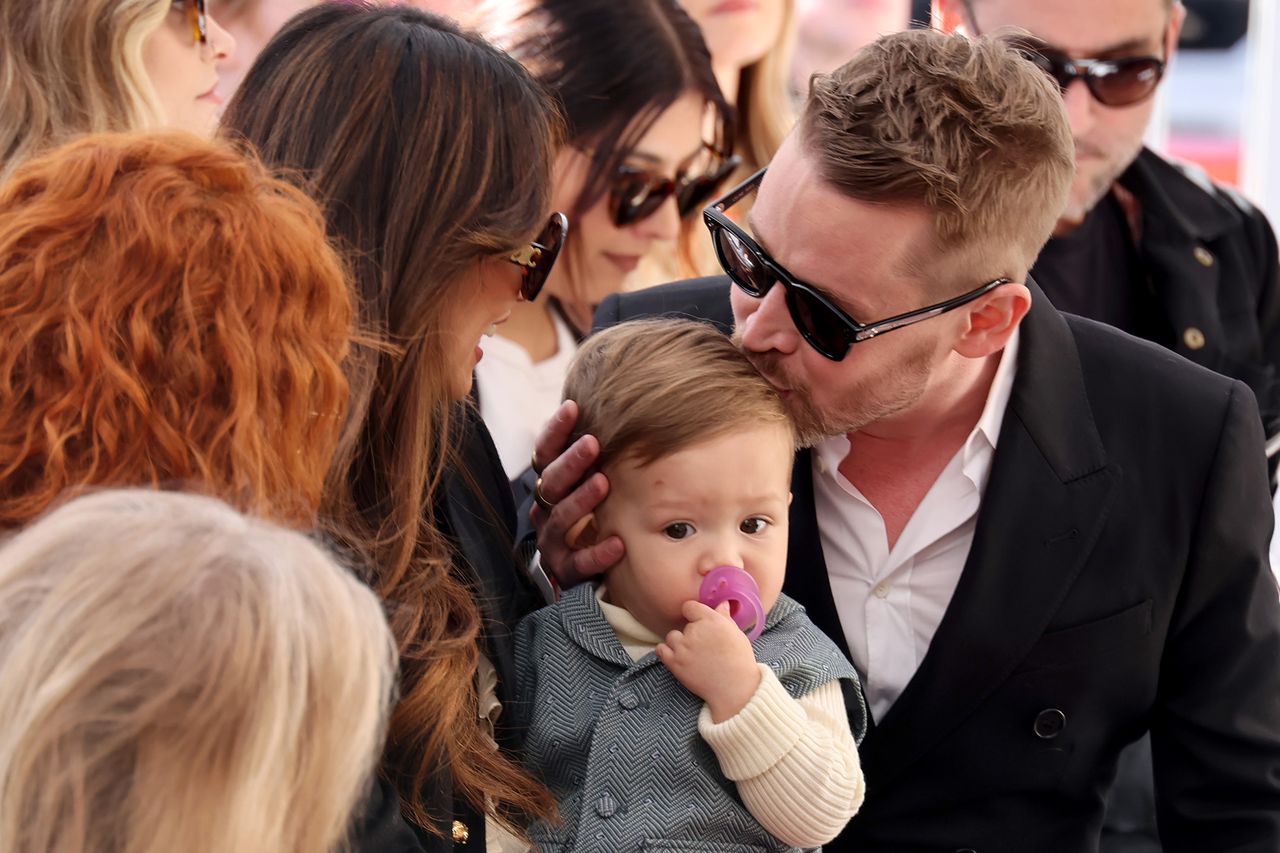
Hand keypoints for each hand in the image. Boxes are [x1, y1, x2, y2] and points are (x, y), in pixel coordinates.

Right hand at [530, 400, 624, 586]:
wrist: (583, 571)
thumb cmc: (593, 516)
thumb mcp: (590, 484)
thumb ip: (596, 457)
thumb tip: (625, 409)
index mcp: (550, 486)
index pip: (545, 453)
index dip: (556, 431)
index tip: (573, 408)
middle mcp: (546, 510)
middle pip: (552, 482)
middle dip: (571, 462)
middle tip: (592, 443)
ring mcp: (553, 541)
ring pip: (562, 519)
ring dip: (582, 500)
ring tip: (603, 483)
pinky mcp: (565, 571)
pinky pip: (579, 563)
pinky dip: (597, 554)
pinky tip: (617, 544)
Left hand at [657, 600, 760, 722]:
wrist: (734, 688)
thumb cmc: (740, 661)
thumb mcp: (736, 634)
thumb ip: (725, 617)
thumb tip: (722, 603)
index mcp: (711, 620)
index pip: (690, 607)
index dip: (693, 614)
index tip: (698, 621)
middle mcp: (695, 631)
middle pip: (685, 625)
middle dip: (692, 634)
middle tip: (704, 647)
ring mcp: (683, 647)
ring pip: (672, 637)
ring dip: (679, 643)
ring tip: (692, 655)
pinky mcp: (674, 663)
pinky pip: (661, 649)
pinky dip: (667, 652)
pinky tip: (677, 657)